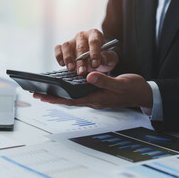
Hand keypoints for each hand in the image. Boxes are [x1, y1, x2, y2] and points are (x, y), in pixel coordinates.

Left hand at [33, 72, 152, 108]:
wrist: (142, 92)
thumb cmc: (132, 89)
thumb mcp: (120, 84)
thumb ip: (104, 81)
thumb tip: (88, 77)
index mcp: (96, 99)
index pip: (71, 100)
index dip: (56, 99)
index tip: (42, 97)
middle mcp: (92, 99)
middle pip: (67, 100)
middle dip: (51, 97)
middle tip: (36, 94)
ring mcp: (93, 96)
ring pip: (72, 96)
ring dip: (58, 94)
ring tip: (44, 90)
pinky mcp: (95, 91)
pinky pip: (78, 92)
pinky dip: (68, 89)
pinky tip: (62, 86)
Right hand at [54, 29, 117, 74]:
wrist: (95, 59)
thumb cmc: (103, 57)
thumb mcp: (110, 58)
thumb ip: (108, 58)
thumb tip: (102, 59)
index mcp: (95, 34)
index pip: (94, 41)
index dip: (94, 53)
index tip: (95, 64)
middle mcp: (82, 35)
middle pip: (80, 46)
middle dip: (81, 60)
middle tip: (82, 71)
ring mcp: (72, 40)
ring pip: (67, 46)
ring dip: (68, 58)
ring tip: (71, 69)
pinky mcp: (63, 47)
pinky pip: (58, 49)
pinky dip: (58, 56)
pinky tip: (62, 64)